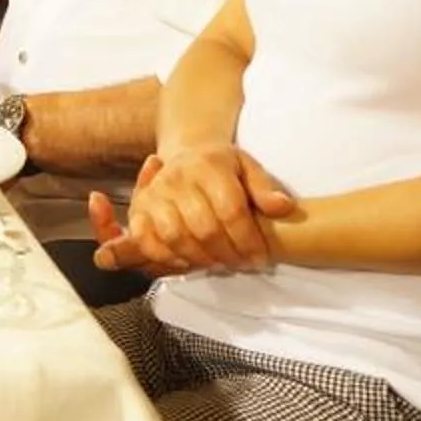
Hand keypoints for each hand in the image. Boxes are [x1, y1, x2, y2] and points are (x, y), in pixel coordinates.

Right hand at [96, 147, 294, 275]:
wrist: (185, 155)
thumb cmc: (220, 167)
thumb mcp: (247, 167)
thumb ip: (264, 188)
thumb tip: (282, 207)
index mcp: (209, 165)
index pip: (230, 210)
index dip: (247, 240)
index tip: (260, 258)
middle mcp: (178, 178)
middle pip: (204, 228)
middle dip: (228, 254)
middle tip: (242, 265)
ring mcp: (154, 194)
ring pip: (176, 237)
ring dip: (201, 258)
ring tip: (220, 264)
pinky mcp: (138, 210)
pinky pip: (146, 241)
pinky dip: (166, 257)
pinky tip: (187, 262)